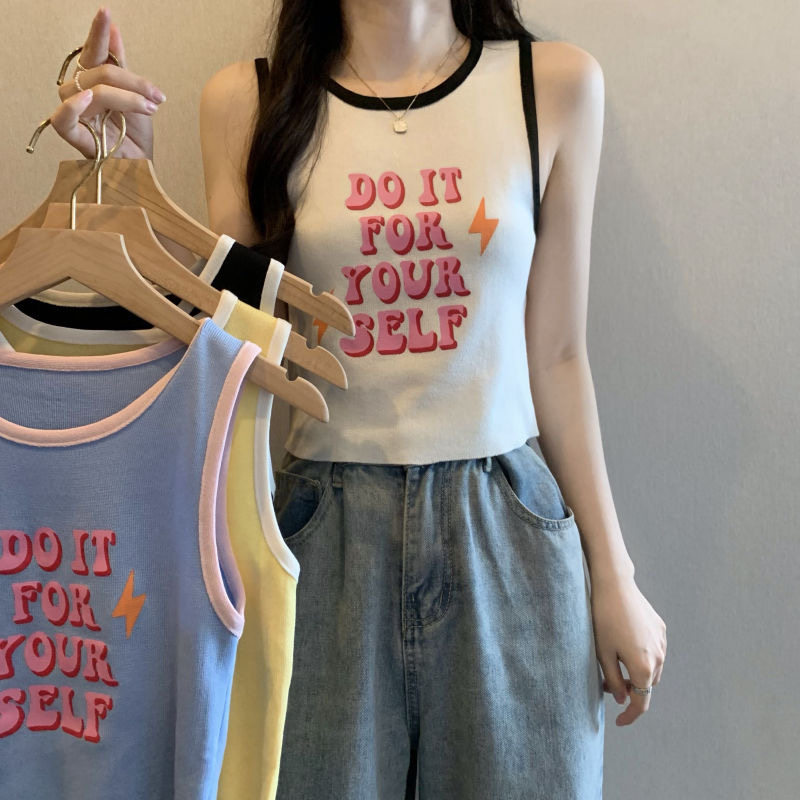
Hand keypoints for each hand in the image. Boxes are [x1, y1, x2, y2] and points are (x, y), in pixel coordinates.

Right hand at [49, 6, 164, 160]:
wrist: (144, 166)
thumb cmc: (135, 134)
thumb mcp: (136, 95)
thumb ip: (122, 64)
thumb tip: (114, 29)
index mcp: (93, 82)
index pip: (92, 53)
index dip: (97, 34)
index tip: (105, 12)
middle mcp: (80, 95)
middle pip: (97, 72)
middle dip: (132, 81)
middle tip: (156, 96)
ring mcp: (76, 114)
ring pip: (90, 91)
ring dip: (123, 97)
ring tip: (148, 108)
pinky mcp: (75, 137)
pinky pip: (61, 119)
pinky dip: (73, 107)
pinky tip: (89, 99)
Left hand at [590, 572, 666, 725]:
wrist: (614, 585)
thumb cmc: (603, 619)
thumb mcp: (602, 653)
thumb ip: (613, 681)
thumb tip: (623, 699)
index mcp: (644, 667)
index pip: (641, 702)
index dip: (630, 715)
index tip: (619, 721)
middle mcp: (659, 657)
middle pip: (647, 684)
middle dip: (630, 688)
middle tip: (607, 681)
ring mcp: (662, 642)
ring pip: (652, 668)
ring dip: (637, 672)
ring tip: (614, 660)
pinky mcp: (660, 628)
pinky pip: (654, 651)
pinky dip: (642, 655)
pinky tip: (624, 642)